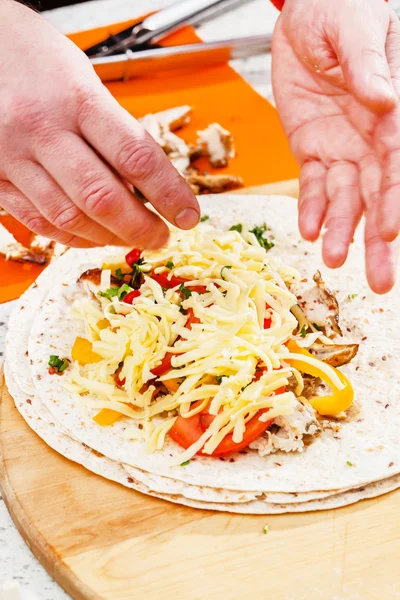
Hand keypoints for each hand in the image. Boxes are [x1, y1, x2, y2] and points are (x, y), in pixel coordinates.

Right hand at [0, 0, 198, 248]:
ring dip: (108, 237)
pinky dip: (72, 236)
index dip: (169, 194)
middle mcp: (43, 129)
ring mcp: (14, 156)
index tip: (188, 215)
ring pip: (69, 217)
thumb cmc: (40, 61)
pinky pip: (38, 222)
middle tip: (161, 236)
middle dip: (140, 227)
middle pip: (101, 198)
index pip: (136, 157)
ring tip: (130, 237)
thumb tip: (148, 186)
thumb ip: (115, 134)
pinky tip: (93, 235)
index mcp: (78, 99)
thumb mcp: (87, 82)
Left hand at [272, 0, 399, 292]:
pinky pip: (313, 185)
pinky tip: (311, 230)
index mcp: (393, 113)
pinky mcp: (312, 149)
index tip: (393, 232)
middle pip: (380, 197)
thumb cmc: (344, 10)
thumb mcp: (357, 28)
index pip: (399, 164)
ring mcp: (343, 148)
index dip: (397, 199)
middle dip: (380, 239)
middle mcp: (373, 139)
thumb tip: (383, 99)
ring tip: (334, 260)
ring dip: (343, 231)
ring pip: (347, 200)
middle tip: (381, 281)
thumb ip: (370, 64)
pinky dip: (312, 208)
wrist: (306, 14)